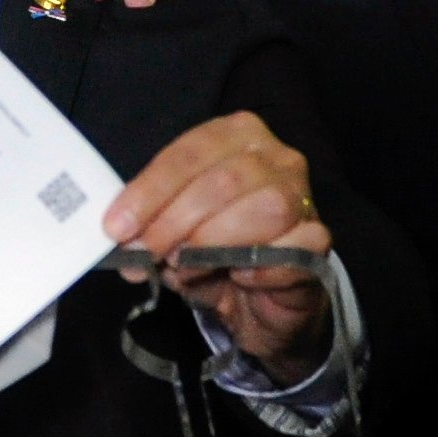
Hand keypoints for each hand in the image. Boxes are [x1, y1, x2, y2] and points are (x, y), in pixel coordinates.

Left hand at [102, 112, 331, 384]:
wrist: (261, 300)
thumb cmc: (215, 252)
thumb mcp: (173, 233)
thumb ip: (150, 228)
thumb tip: (128, 243)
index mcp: (235, 136)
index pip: (189, 154)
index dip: (150, 191)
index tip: (117, 227)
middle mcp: (276, 157)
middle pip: (223, 180)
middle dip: (175, 220)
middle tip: (146, 253)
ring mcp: (304, 196)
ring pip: (263, 208)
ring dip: (214, 243)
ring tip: (185, 267)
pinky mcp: (320, 241)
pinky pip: (294, 248)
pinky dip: (261, 265)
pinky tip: (239, 277)